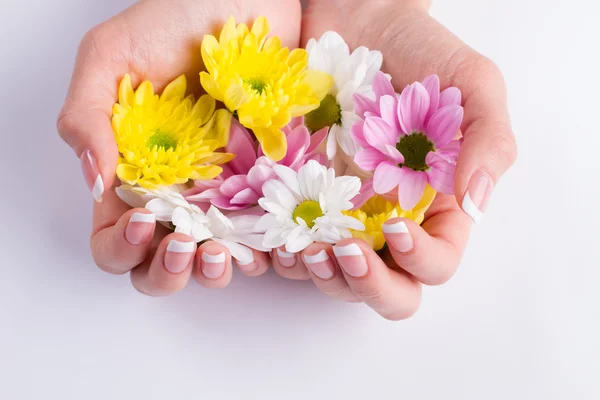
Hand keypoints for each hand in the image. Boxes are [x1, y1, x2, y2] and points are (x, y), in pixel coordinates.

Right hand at [57, 0, 301, 294]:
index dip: (122, 245)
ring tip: (224, 253)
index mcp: (133, 172)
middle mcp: (178, 191)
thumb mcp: (110, 57)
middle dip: (167, 270)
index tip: (145, 220)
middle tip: (185, 248)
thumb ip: (86, 117)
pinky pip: (264, 234)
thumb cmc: (174, 19)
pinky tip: (262, 245)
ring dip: (213, 270)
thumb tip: (96, 184)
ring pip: (212, 258)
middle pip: (160, 261)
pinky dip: (262, 250)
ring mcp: (225, 192)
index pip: (114, 234)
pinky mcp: (268, 182)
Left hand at [270, 0, 516, 319]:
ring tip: (304, 246)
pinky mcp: (298, 199)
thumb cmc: (418, 49)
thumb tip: (477, 200)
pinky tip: (273, 234)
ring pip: (335, 278)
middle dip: (366, 284)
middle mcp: (387, 221)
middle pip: (388, 290)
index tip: (395, 227)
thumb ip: (488, 139)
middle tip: (344, 252)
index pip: (436, 264)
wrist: (355, 19)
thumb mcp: (472, 84)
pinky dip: (281, 252)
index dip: (420, 262)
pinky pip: (289, 245)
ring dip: (320, 274)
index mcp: (435, 208)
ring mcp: (340, 214)